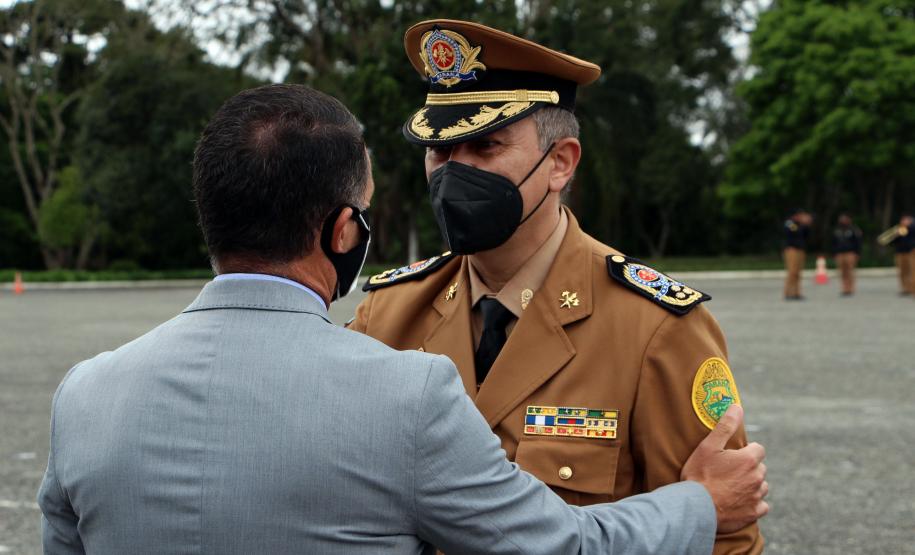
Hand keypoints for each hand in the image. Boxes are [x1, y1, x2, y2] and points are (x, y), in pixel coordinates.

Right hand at [681, 404, 768, 533]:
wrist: (695, 507)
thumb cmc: (699, 475)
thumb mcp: (708, 446)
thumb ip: (725, 426)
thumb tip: (737, 407)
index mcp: (748, 460)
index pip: (758, 449)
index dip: (746, 451)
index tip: (732, 456)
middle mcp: (757, 477)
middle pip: (759, 468)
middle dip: (748, 468)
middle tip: (728, 472)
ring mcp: (757, 496)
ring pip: (761, 486)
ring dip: (751, 485)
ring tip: (732, 487)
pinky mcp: (754, 513)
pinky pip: (762, 506)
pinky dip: (754, 503)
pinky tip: (739, 502)